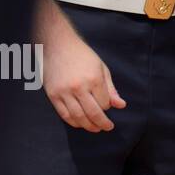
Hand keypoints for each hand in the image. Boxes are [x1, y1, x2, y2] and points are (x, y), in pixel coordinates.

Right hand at [40, 5, 125, 131]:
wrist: (58, 46)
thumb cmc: (83, 56)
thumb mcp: (102, 68)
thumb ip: (111, 88)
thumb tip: (121, 105)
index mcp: (94, 79)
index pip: (104, 103)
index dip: (107, 107)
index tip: (108, 106)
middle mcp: (79, 88)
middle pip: (92, 113)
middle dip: (102, 123)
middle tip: (107, 127)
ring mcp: (64, 93)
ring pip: (78, 117)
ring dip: (88, 126)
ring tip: (95, 128)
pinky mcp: (53, 96)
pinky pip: (64, 114)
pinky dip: (73, 122)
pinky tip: (80, 124)